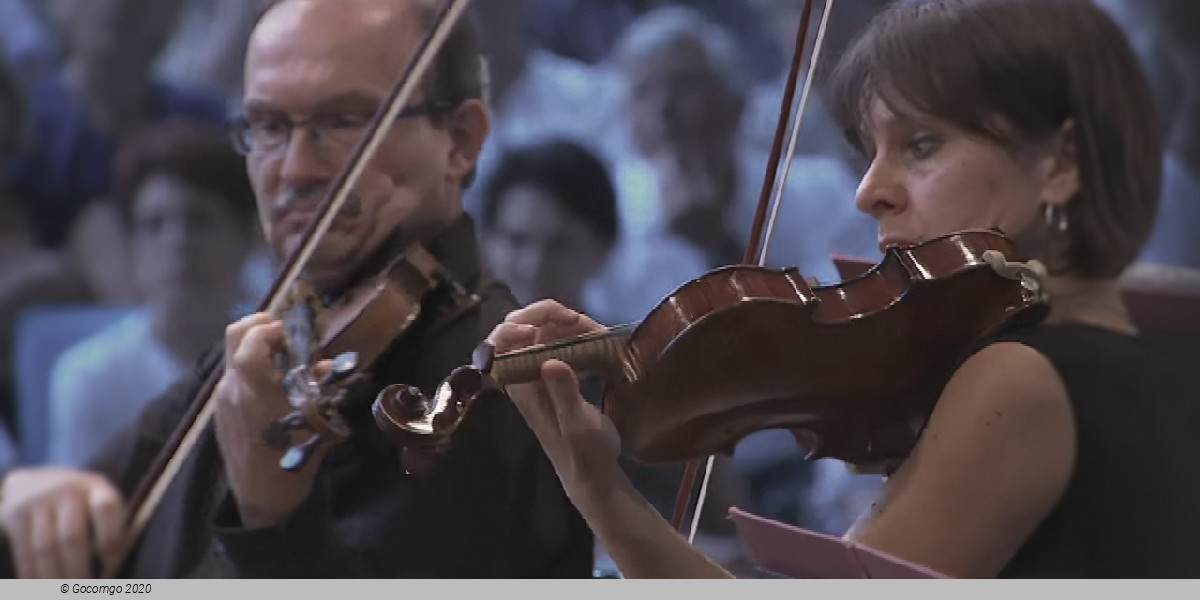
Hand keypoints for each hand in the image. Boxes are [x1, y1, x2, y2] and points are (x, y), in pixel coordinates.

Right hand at [0, 467, 127, 578]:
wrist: (35, 481)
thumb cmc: (78, 502)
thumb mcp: (99, 502)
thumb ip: (110, 528)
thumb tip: (111, 570)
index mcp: (96, 487)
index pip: (107, 508)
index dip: (112, 539)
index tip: (112, 566)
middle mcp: (67, 490)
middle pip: (72, 537)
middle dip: (78, 571)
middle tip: (83, 590)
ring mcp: (38, 500)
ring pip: (46, 549)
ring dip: (54, 578)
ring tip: (63, 593)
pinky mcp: (15, 514)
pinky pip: (24, 552)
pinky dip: (32, 575)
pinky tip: (39, 588)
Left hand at [214, 312, 332, 528]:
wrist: (261, 498)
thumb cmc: (291, 461)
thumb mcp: (314, 424)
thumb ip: (319, 389)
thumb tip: (325, 365)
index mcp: (254, 388)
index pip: (252, 338)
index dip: (273, 327)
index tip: (293, 334)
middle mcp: (232, 388)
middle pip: (234, 334)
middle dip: (260, 324)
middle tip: (284, 334)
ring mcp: (223, 399)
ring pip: (232, 354)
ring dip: (255, 345)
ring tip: (281, 359)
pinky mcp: (221, 411)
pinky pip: (232, 375)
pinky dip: (250, 366)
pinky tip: (270, 384)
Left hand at [487, 301, 622, 499]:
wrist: (593, 475)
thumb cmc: (585, 454)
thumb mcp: (578, 426)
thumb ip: (564, 395)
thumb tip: (551, 361)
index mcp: (521, 385)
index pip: (503, 341)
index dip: (523, 322)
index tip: (558, 323)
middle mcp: (525, 375)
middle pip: (523, 327)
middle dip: (552, 317)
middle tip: (585, 324)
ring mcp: (539, 374)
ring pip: (543, 332)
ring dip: (569, 326)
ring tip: (599, 334)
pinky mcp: (555, 376)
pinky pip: (558, 343)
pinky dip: (576, 337)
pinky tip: (598, 345)